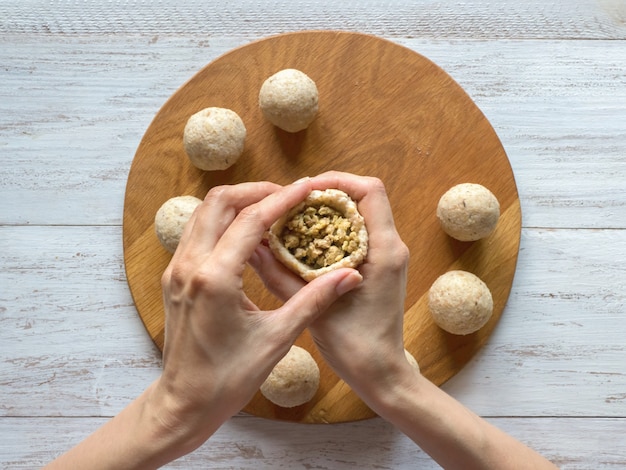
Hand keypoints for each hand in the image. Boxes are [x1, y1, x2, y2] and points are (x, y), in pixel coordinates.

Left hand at [154, 179, 362, 450]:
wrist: (184, 403)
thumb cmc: (229, 378)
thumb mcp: (277, 339)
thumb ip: (313, 300)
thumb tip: (349, 276)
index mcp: (215, 279)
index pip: (251, 219)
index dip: (282, 199)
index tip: (307, 188)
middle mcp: (189, 266)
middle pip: (219, 202)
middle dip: (256, 191)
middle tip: (288, 197)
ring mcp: (176, 270)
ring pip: (204, 213)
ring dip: (237, 203)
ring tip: (271, 210)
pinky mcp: (174, 277)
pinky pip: (197, 232)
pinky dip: (222, 222)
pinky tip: (247, 236)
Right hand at [249, 172, 414, 404]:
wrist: (381, 374)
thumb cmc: (355, 347)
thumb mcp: (312, 308)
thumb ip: (280, 275)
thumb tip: (252, 245)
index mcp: (384, 251)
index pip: (370, 191)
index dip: (337, 180)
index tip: (305, 189)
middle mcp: (391, 247)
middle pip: (364, 198)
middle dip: (327, 194)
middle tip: (293, 204)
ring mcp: (387, 257)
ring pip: (360, 215)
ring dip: (329, 212)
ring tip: (295, 220)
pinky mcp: (378, 267)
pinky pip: (358, 235)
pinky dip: (333, 231)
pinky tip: (306, 244)